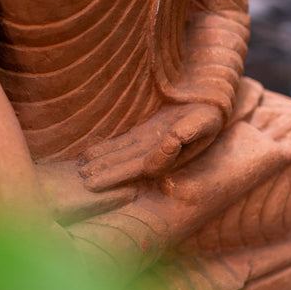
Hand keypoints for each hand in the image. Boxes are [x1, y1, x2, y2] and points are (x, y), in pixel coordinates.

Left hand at [78, 104, 222, 191]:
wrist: (205, 105)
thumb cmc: (208, 114)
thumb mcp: (204, 120)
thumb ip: (190, 131)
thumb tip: (173, 138)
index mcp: (172, 154)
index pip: (147, 166)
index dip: (124, 171)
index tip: (105, 177)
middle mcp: (158, 154)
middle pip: (130, 166)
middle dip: (109, 174)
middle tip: (86, 184)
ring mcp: (148, 145)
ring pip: (123, 156)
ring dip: (104, 164)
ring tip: (82, 171)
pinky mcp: (142, 134)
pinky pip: (122, 144)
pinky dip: (107, 149)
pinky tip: (90, 154)